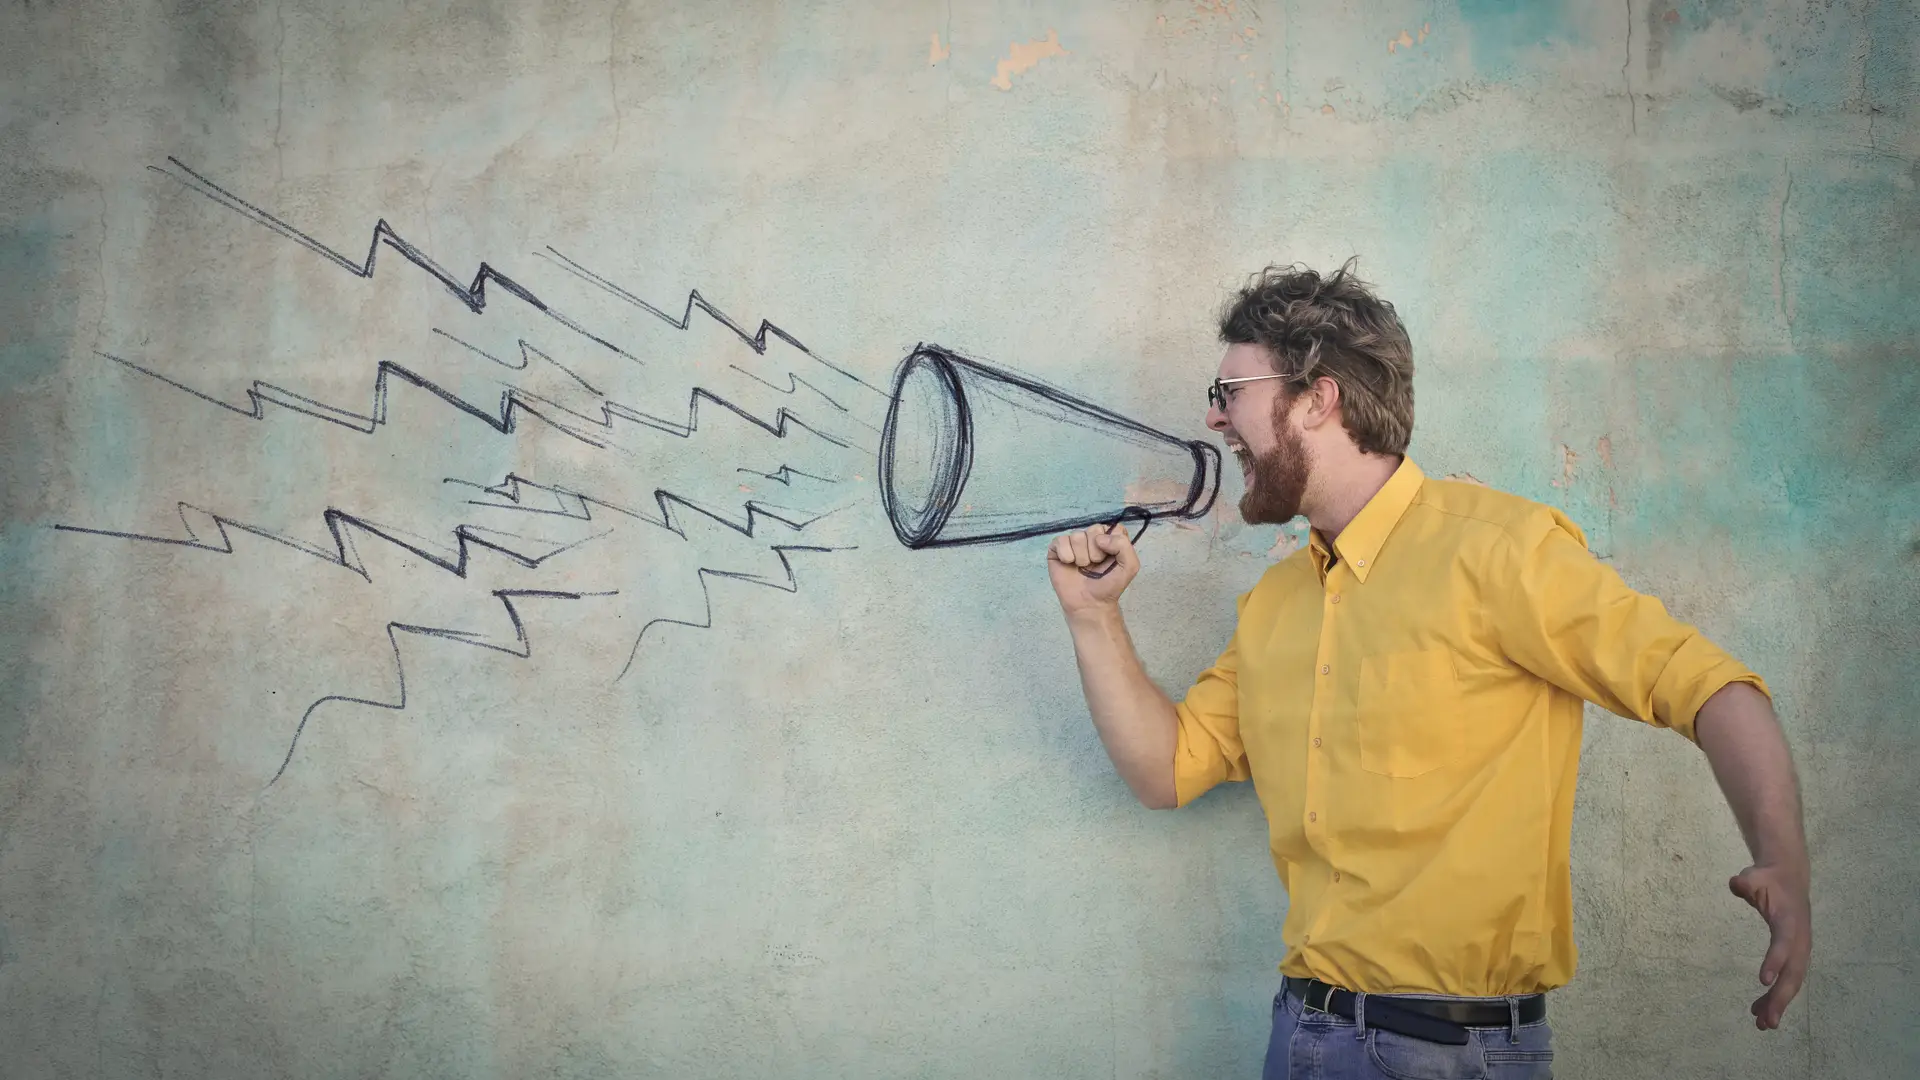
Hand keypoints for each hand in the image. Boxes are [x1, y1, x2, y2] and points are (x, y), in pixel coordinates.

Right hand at [1046, 524, 1139, 615]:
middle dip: (1096, 551)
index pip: (1113, 527)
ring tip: (1083, 568)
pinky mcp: (1057, 549)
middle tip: (1095, 565)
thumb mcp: (1129, 567)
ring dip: (1081, 556)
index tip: (1111, 557)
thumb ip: (1123, 546)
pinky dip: (1066, 555)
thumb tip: (1099, 538)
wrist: (1090, 604)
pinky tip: (1069, 564)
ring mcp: (1074, 542)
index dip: (1112, 542)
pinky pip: (1060, 541)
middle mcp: (1092, 537)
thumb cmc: (1109, 586)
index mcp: (1110, 539)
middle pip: (1094, 530)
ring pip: (1077, 536)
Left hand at [1729, 862, 1810, 1029]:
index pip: (1784, 943)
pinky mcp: (1795, 955)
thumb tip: (1737, 884)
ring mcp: (1799, 949)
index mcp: (1790, 921)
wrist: (1789, 877)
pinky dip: (1775, 995)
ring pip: (1792, 981)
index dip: (1775, 960)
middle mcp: (1800, 940)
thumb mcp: (1755, 876)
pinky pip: (1787, 979)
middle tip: (1765, 1020)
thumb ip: (1746, 882)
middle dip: (1780, 997)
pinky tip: (1759, 1010)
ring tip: (1761, 1024)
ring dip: (1778, 1003)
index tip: (1763, 980)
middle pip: (1793, 973)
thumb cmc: (1768, 879)